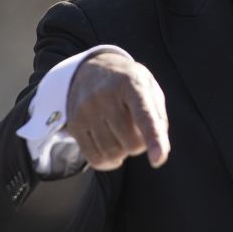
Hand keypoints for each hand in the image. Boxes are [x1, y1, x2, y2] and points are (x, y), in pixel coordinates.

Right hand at [65, 52, 169, 169]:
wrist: (91, 69)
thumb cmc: (128, 84)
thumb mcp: (148, 88)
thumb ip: (158, 117)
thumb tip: (157, 150)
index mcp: (132, 84)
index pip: (144, 116)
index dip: (153, 139)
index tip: (158, 160)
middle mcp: (106, 96)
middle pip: (130, 143)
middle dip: (140, 145)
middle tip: (137, 131)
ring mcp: (87, 110)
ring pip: (112, 153)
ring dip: (124, 153)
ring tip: (123, 136)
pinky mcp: (74, 124)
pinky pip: (94, 158)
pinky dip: (108, 162)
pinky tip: (113, 153)